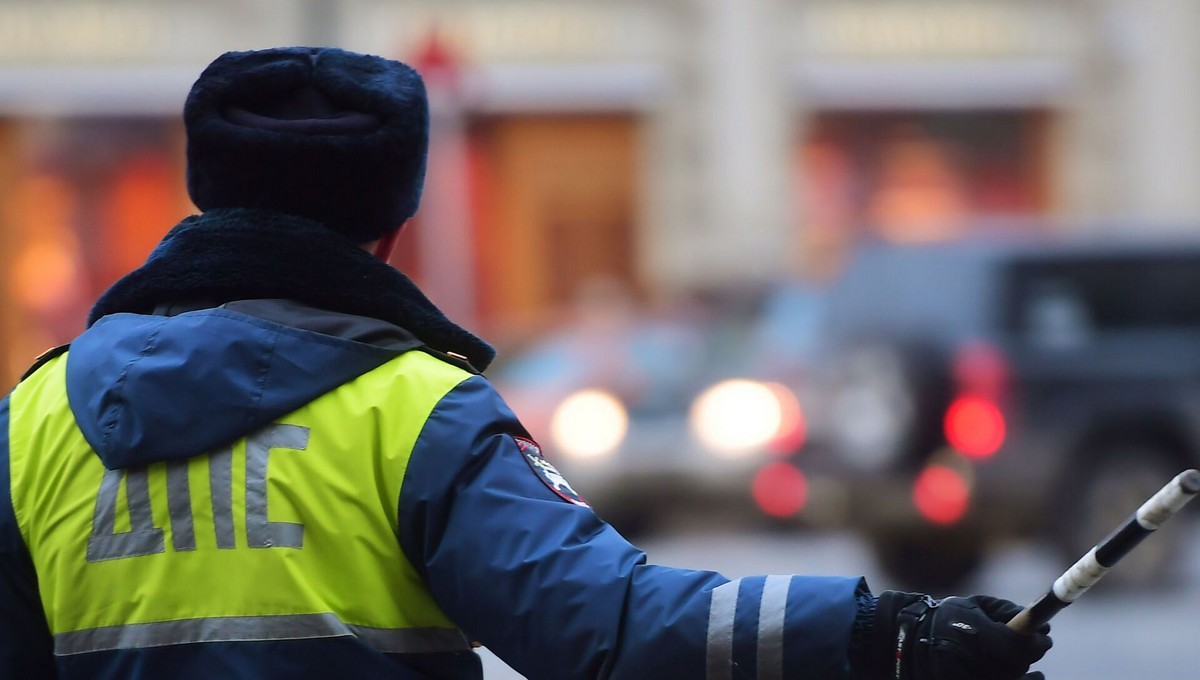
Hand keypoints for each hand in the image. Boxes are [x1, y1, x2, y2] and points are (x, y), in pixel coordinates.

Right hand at [869, 592, 1051, 679]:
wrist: (903, 643)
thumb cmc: (940, 619)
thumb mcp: (972, 606)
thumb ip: (1005, 611)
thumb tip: (1041, 622)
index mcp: (973, 635)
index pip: (1021, 645)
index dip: (1037, 641)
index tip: (1043, 635)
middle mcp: (971, 660)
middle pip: (1017, 665)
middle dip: (1027, 655)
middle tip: (1034, 645)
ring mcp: (965, 676)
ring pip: (1006, 677)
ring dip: (1018, 671)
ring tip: (1033, 672)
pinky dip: (1005, 678)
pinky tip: (1020, 677)